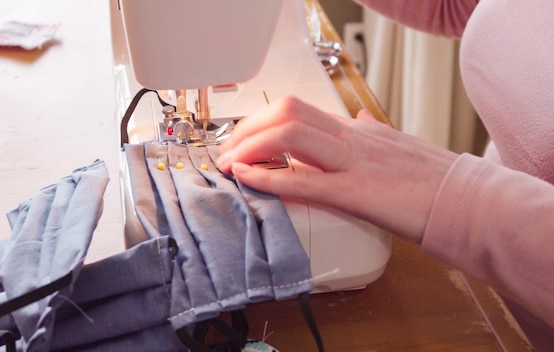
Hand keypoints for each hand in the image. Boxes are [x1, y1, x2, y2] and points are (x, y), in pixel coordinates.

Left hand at [216, 96, 457, 242]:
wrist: (465, 200)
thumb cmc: (432, 180)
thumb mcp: (396, 145)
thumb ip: (369, 132)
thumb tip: (355, 118)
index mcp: (356, 130)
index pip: (298, 110)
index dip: (261, 120)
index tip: (242, 138)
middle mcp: (351, 137)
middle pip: (287, 112)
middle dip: (248, 128)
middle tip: (227, 150)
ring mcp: (353, 162)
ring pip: (290, 135)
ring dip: (250, 145)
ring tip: (228, 163)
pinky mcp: (357, 193)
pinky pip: (303, 180)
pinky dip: (267, 177)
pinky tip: (246, 176)